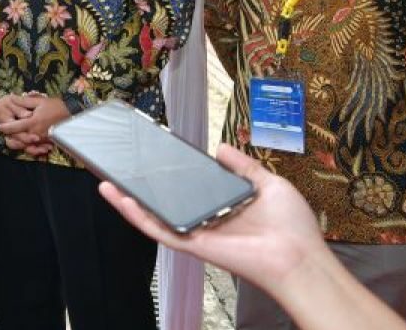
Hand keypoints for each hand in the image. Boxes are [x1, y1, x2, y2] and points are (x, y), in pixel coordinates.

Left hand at [0, 94, 70, 156]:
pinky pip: (35, 148)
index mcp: (33, 122)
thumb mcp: (40, 101)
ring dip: (17, 143)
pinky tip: (25, 145)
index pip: (15, 127)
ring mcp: (41, 140)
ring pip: (25, 145)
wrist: (72, 115)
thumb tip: (11, 98)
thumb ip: (24, 101)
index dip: (5, 127)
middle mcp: (36, 133)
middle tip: (3, 134)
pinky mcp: (47, 142)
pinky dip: (29, 148)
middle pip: (18, 139)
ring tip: (10, 140)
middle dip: (10, 137)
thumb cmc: (56, 106)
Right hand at [98, 143, 316, 286]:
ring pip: (153, 216)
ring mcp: (196, 232)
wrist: (300, 257)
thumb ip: (243, 166)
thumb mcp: (268, 184)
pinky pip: (159, 229)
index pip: (188, 188)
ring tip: (106, 180)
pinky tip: (120, 198)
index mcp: (222, 206)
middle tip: (120, 166)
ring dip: (127, 200)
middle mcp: (205, 219)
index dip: (168, 174)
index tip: (152, 156)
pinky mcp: (192, 244)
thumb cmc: (292, 227)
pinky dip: (136, 215)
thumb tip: (220, 148)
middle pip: (164, 202)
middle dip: (140, 186)